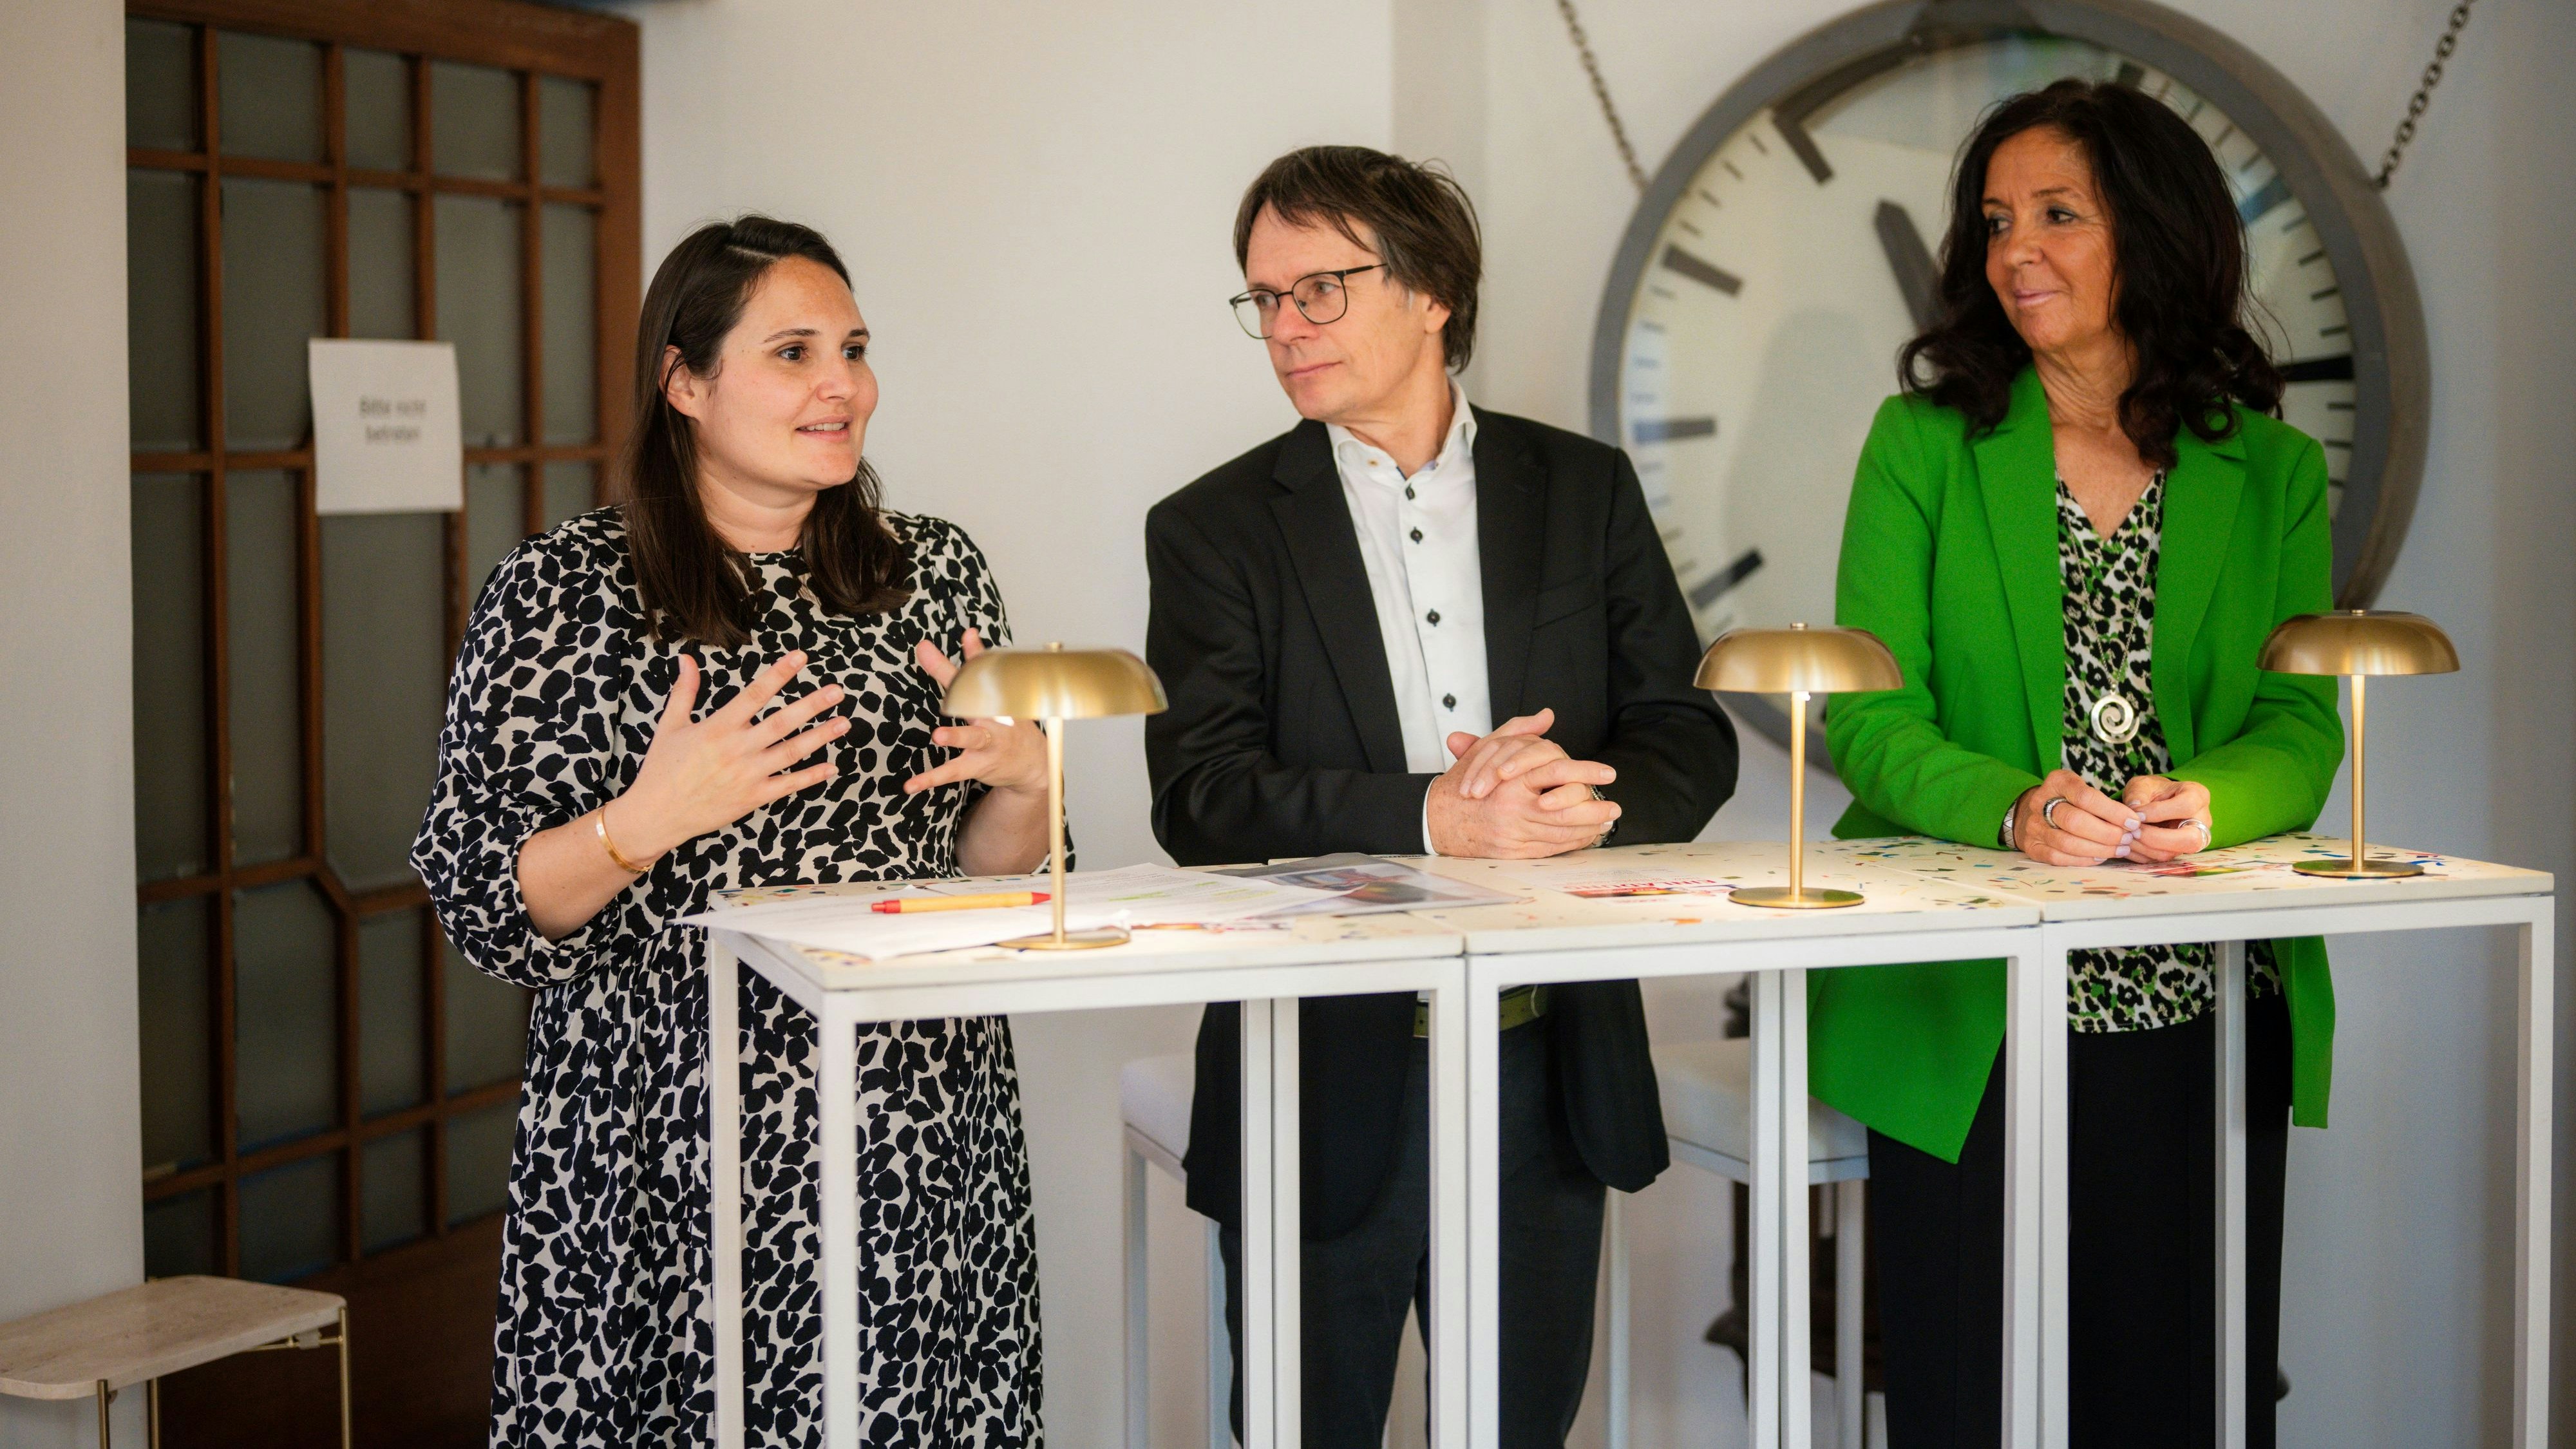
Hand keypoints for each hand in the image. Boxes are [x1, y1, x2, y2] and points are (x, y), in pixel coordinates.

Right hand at [608, 650, 847, 860]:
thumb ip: (685, 691)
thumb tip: (687, 658)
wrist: (656, 814)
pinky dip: (811, 777)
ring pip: (791, 752)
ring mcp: (748, 775)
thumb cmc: (661, 769)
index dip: (780, 674)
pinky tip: (831, 767)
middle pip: (782, 722)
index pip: (755, 694)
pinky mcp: (753, 798)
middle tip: (837, 690)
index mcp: (718, 727)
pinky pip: (787, 786)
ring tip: (844, 722)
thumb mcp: (670, 725)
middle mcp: (737, 749)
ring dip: (820, 737)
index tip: (801, 658)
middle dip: (812, 705)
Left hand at [903, 628, 1049, 798]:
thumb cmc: (1012, 723)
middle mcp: (992, 718)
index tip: (926, 645)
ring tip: (939, 736)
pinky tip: (911, 785)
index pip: (975, 673)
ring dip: (956, 736)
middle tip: (940, 675)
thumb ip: (979, 662)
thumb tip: (969, 631)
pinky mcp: (977, 766)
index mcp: (994, 697)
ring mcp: (987, 743)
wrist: (1033, 764)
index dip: (957, 657)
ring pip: (971, 738)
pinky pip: (952, 773)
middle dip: (956, 686)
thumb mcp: (1000, 692)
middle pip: (973, 699)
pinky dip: (931, 779)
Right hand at [1427, 710, 1619, 858]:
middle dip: (1594, 809)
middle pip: (1565, 810)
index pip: (1556, 773)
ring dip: (1587, 829)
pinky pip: (1548, 849)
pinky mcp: (1512, 852)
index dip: (1585, 773)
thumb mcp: (1487, 750)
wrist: (1436, 819)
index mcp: (1510, 781)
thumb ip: (1518, 731)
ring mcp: (1513, 834)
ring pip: (1560, 833)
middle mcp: (1513, 809)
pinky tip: (1583, 837)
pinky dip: (1569, 844)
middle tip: (1616, 808)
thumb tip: (1546, 716)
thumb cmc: (1462, 785)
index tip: (1607, 773)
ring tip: (1605, 822)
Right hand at [2010, 768, 2138, 865]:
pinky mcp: (2032, 846)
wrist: (2036, 812)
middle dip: (2107, 833)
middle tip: (2127, 838)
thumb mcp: (2083, 789)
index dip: (2113, 812)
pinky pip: (2058, 858)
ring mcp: (2034, 825)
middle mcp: (2040, 802)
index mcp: (2057, 782)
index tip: (2133, 822)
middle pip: (2075, 821)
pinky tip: (2100, 857)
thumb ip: (2104, 803)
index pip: (2085, 797)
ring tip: (2120, 849)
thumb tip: (2133, 823)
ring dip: (2099, 849)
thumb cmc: (2070, 801)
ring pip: (2067, 842)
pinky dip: (2083, 860)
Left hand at [2119, 775, 2212, 861]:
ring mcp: (2193, 839)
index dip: (2159, 812)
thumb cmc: (2152, 790)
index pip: (2186, 807)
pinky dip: (2141, 854)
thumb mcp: (2143, 784)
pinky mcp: (2178, 851)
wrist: (2157, 801)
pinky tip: (2127, 845)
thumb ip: (2137, 794)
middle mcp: (2201, 820)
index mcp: (2198, 796)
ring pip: (2173, 853)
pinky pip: (2161, 859)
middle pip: (2189, 839)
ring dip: (2145, 848)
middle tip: (2132, 832)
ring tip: (2125, 837)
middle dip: (2156, 838)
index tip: (2136, 814)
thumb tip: (2133, 810)